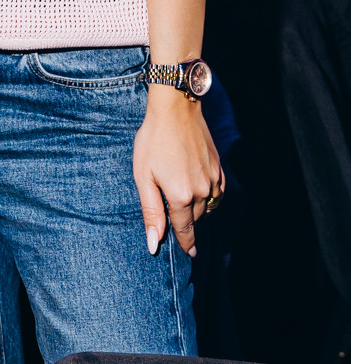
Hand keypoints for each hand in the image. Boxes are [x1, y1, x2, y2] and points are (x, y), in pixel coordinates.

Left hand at [133, 89, 223, 256]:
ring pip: (208, 206)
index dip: (186, 243)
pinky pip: (217, 192)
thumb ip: (151, 212)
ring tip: (187, 208)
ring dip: (198, 210)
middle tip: (180, 226)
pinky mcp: (219, 167)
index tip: (191, 254)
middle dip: (187, 224)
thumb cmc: (153, 141)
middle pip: (196, 218)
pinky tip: (201, 193)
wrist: (175, 109)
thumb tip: (154, 243)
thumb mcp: (143, 176)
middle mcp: (202, 192)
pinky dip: (210, 197)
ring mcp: (213, 179)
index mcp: (181, 197)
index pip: (185, 230)